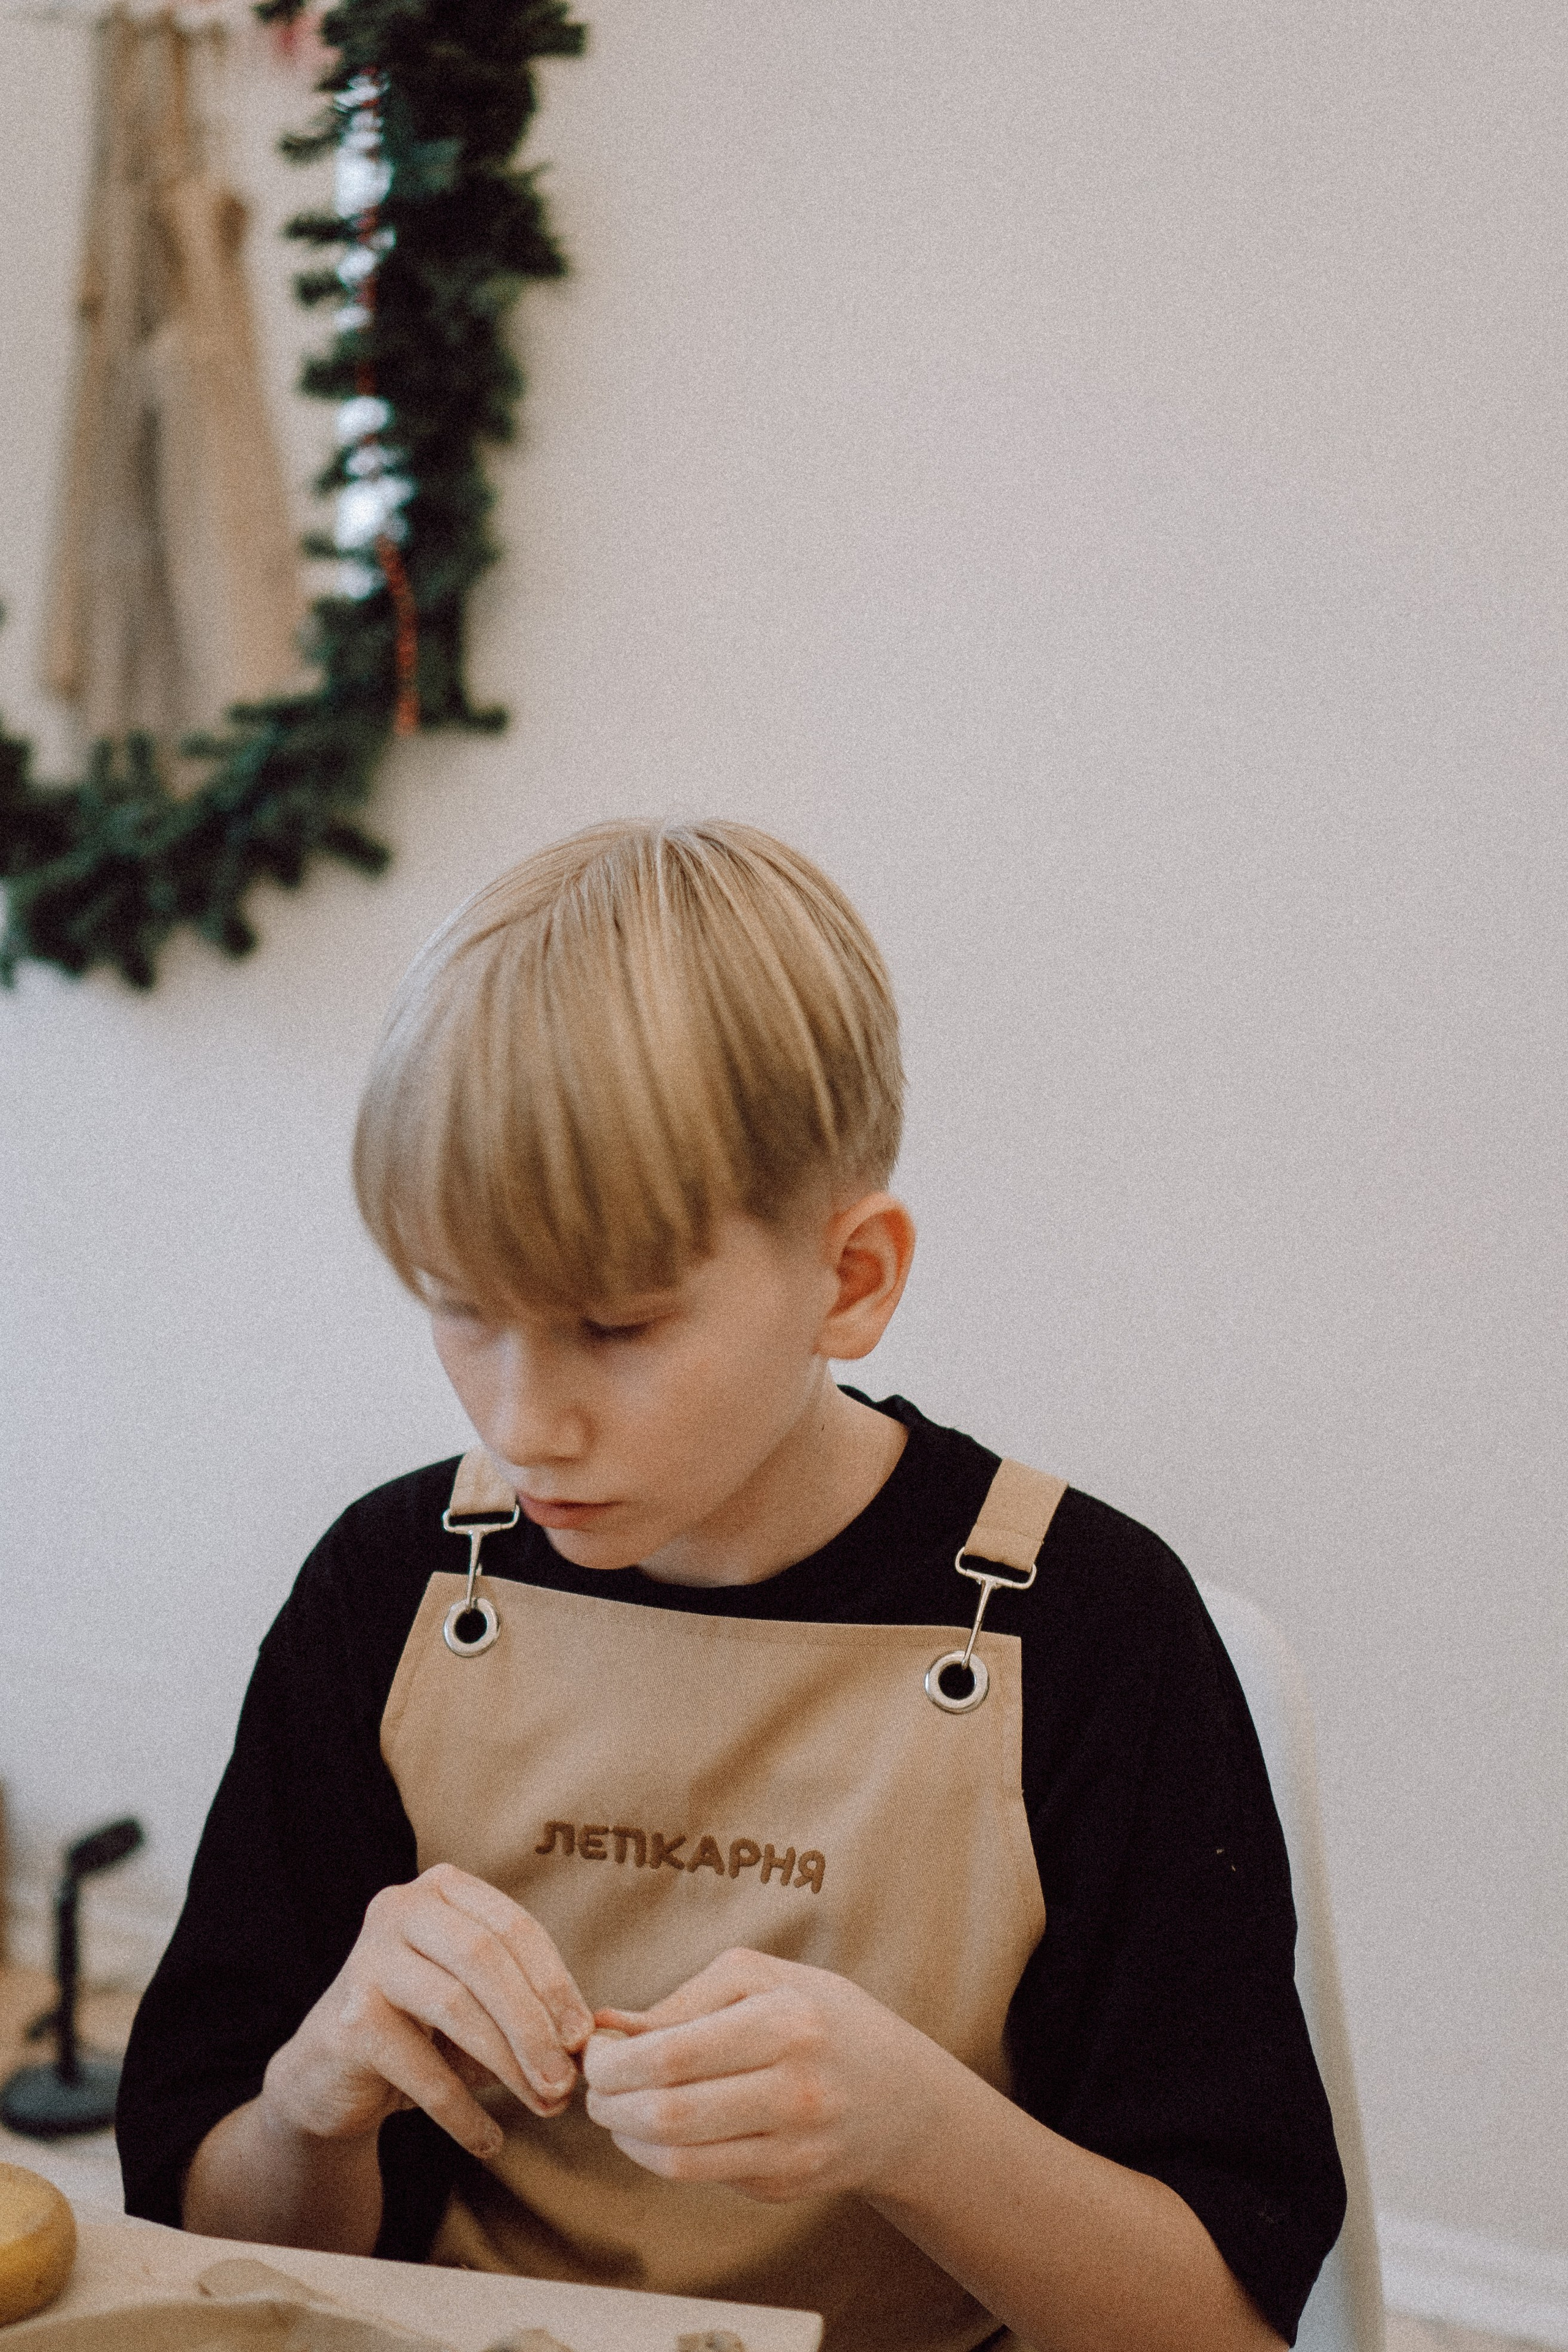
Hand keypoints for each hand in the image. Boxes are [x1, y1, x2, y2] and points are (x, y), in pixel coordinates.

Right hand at [261, 1863, 593, 2161]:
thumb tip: (588, 2045)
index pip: (513, 1926)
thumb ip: (527, 2008)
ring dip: (509, 2065)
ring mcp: (367, 1961)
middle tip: (567, 2080)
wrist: (329, 2074)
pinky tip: (490, 2142)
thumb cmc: (422, 2030)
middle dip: (534, 2023)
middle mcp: (399, 1909)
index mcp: (441, 1889)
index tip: (584, 2036)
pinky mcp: (349, 2021)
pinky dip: (463, 2112)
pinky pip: (421, 2069)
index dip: (555, 1982)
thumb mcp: (477, 2003)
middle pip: (485, 1958)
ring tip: (544, 2106)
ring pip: (456, 2006)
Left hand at [581, 1947, 940, 2202]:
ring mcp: (793, 2148)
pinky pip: (703, 2176)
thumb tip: (608, 2026)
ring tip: (617, 2109)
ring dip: (627, 2137)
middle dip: (609, 2103)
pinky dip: (661, 2157)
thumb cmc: (823, 2020)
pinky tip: (657, 2129)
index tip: (595, 2051)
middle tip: (595, 2087)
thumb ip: (685, 1998)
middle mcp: (795, 2091)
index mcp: (787, 2024)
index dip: (614, 2061)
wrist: (904, 2098)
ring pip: (678, 2160)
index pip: (672, 2055)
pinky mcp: (786, 2187)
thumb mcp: (766, 1979)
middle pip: (668, 2114)